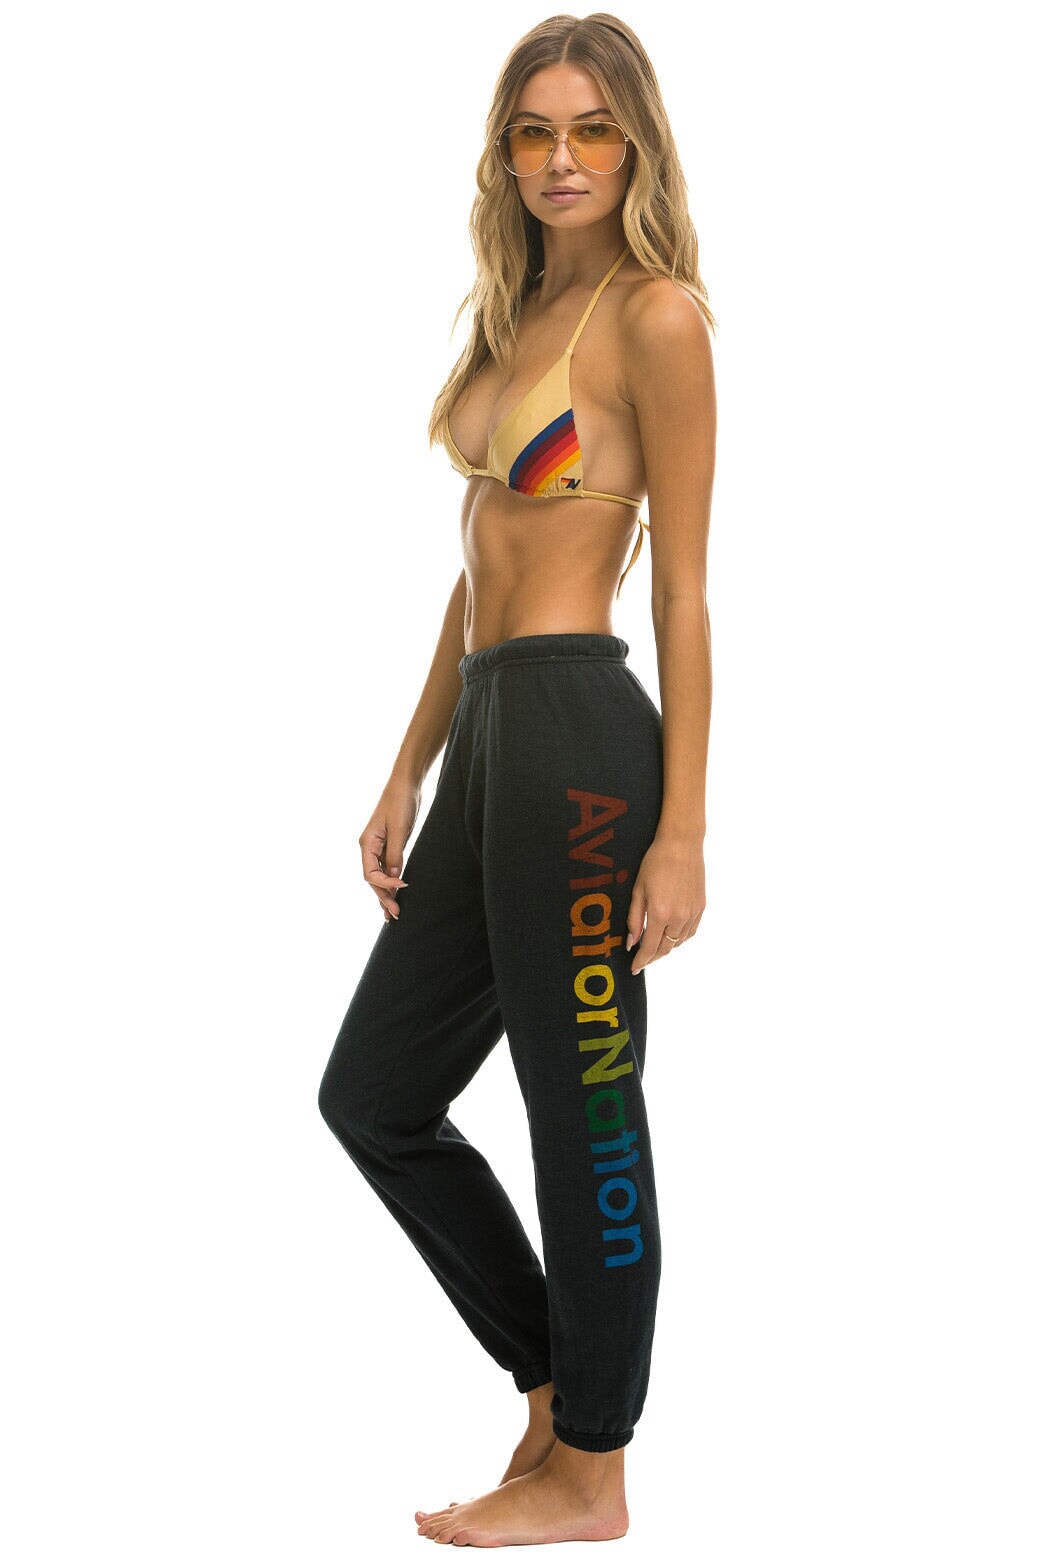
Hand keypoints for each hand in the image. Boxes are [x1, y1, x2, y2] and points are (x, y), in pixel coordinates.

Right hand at [359, 776, 420, 921]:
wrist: (406, 784)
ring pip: (378, 877)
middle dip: (383, 897)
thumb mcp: (400, 829)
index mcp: (367, 843)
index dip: (385, 885)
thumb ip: (396, 854)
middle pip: (373, 880)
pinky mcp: (388, 845)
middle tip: (396, 914)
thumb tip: (394, 878)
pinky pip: (385, 869)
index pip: (370, 874)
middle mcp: (369, 847)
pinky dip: (390, 883)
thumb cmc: (400, 802)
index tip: (403, 886)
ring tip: (392, 914)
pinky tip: (395, 894)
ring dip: (385, 894)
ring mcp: (377, 847)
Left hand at [626, 835, 704, 974]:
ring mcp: (692, 913)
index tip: (635, 968)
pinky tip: (671, 936)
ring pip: (679, 942)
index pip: (649, 947)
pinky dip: (680, 938)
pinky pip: (690, 932)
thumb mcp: (638, 890)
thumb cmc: (656, 862)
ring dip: (666, 948)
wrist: (681, 844)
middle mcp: (679, 917)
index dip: (641, 960)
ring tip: (655, 948)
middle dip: (652, 957)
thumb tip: (632, 942)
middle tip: (642, 960)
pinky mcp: (701, 907)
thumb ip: (635, 919)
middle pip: (665, 948)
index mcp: (660, 913)